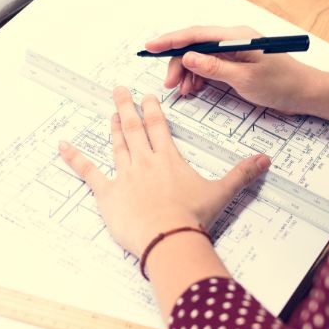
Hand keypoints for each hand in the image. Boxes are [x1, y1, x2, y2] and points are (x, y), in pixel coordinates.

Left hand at [58, 87, 269, 255]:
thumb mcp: (222, 193)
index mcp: (169, 159)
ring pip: (116, 145)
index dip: (153, 108)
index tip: (148, 95)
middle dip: (126, 106)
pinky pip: (88, 172)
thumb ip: (242, 174)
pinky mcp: (108, 194)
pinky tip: (63, 146)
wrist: (168, 238)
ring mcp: (124, 176)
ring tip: (109, 112)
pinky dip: (74, 158)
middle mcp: (145, 161)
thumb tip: (265, 160)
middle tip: (118, 90)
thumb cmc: (193, 218)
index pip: (159, 126)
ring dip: (112, 127)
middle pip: (134, 127)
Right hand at [145, 25, 318, 113]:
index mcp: (236, 36)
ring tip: (182, 90)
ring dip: (188, 72)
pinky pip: (210, 64)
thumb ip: (215, 68)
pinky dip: (199, 77)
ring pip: (200, 56)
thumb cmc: (282, 84)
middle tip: (169, 84)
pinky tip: (194, 88)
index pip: (196, 34)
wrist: (305, 92)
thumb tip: (189, 57)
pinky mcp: (236, 61)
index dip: (171, 40)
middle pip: (195, 45)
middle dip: (178, 63)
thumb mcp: (245, 80)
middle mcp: (233, 38)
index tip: (151, 46)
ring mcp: (235, 49)